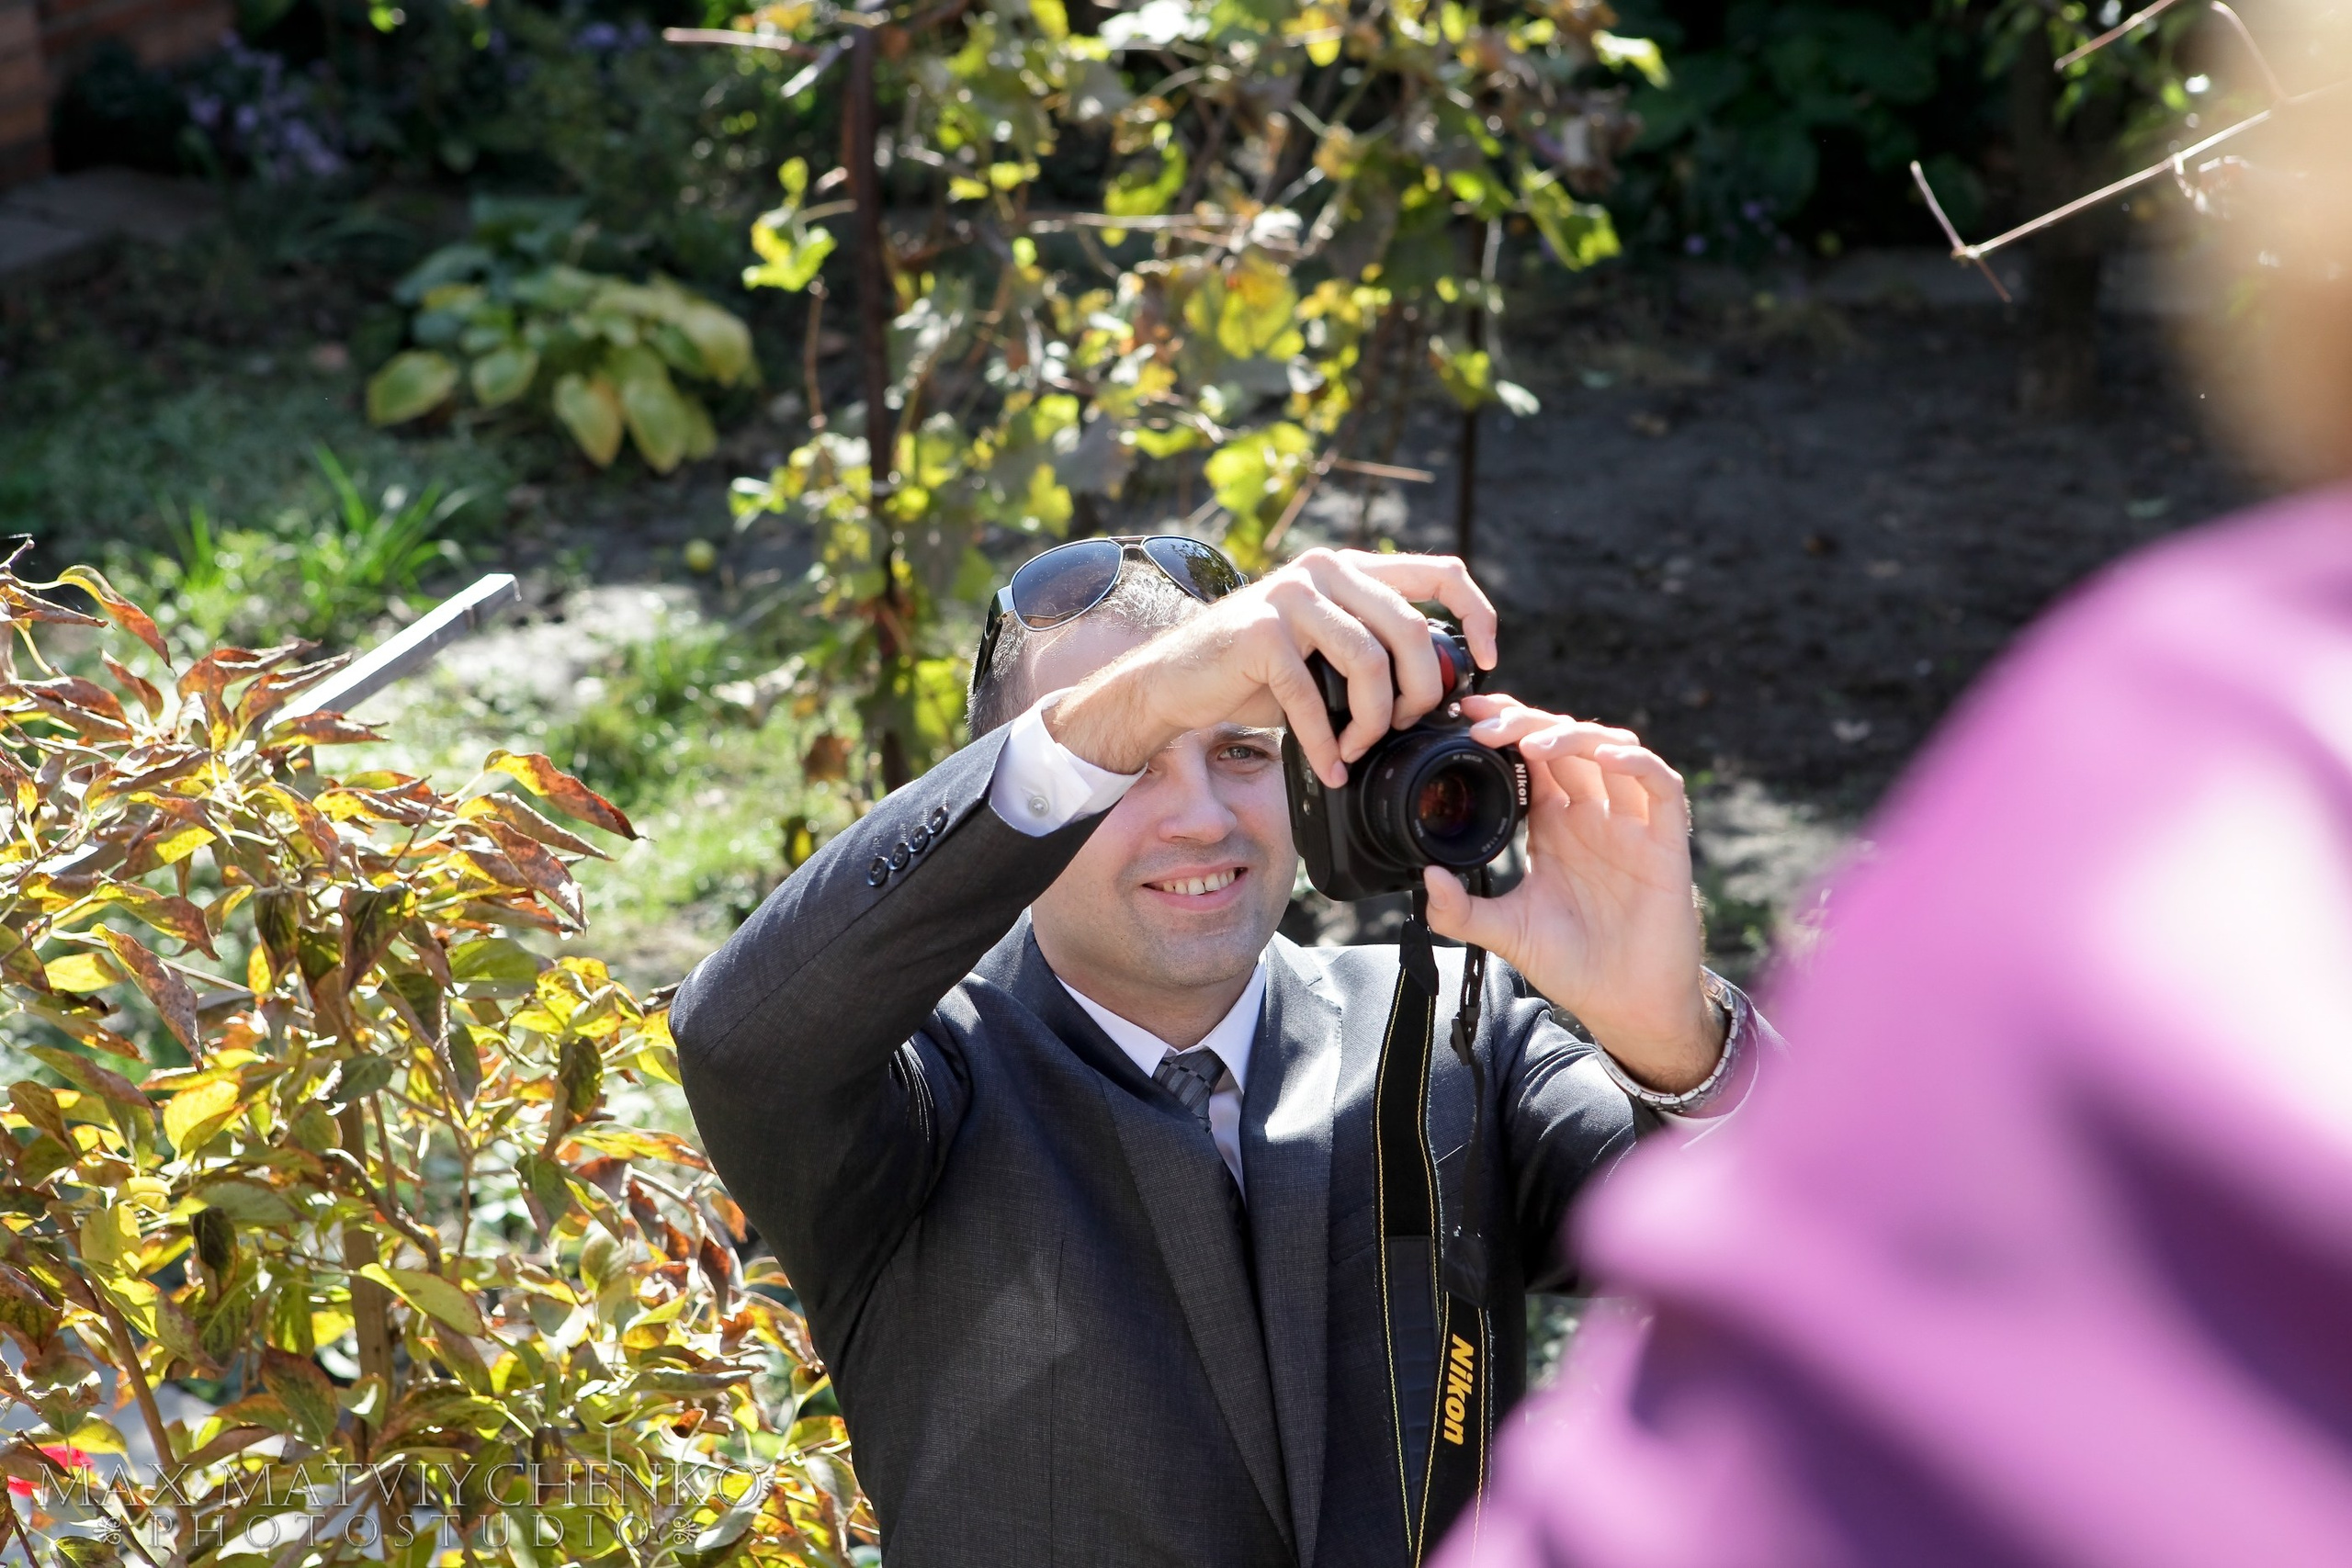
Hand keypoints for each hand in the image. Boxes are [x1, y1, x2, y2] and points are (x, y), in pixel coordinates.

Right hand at [1046, 548, 1498, 780]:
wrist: (1173, 683)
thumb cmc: (1253, 675)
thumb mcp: (1324, 653)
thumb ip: (1373, 650)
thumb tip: (1438, 687)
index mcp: (1349, 569)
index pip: (1440, 572)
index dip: (1477, 615)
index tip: (1487, 662)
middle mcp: (1324, 570)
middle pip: (1409, 630)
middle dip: (1419, 694)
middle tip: (1403, 729)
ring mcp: (1290, 597)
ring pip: (1371, 662)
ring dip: (1372, 722)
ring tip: (1357, 750)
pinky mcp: (1261, 632)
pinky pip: (1313, 698)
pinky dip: (1325, 744)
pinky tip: (1328, 767)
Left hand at [1420, 695, 1722, 1092]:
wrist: (1624, 1006)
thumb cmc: (1571, 965)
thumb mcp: (1504, 932)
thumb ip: (1459, 910)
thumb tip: (1424, 877)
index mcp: (1554, 825)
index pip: (1531, 757)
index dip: (1506, 728)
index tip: (1467, 717)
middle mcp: (1592, 815)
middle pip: (1565, 742)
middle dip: (1526, 723)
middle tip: (1485, 726)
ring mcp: (1630, 825)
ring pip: (1611, 750)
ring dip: (1572, 735)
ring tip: (1530, 742)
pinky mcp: (1666, 842)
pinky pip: (1661, 786)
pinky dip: (1636, 763)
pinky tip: (1604, 758)